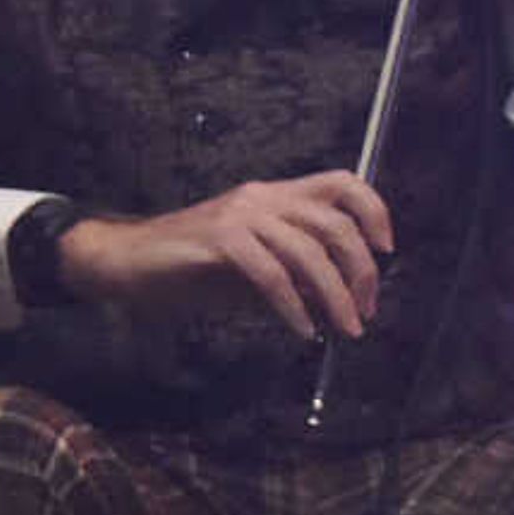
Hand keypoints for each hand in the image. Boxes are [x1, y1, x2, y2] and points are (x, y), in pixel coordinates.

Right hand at [59, 171, 394, 341]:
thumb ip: (295, 275)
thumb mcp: (254, 269)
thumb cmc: (190, 267)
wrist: (127, 262)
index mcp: (274, 196)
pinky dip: (293, 306)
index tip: (386, 250)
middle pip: (334, 222)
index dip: (373, 211)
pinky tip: (302, 331)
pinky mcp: (219, 240)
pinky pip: (271, 274)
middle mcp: (262, 197)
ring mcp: (240, 215)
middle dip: (360, 270)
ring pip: (308, 250)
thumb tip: (338, 299)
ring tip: (345, 328)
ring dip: (334, 295)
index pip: (341, 183)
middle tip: (365, 310)